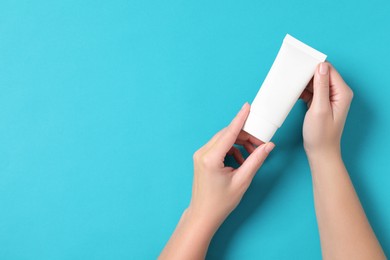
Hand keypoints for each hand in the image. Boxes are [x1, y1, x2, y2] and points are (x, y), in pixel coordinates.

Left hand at [187, 103, 274, 230]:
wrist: (203, 214)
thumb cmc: (221, 202)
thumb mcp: (242, 181)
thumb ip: (255, 161)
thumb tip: (267, 146)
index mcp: (211, 159)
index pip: (228, 133)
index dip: (240, 119)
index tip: (247, 107)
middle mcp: (203, 153)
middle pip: (226, 134)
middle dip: (244, 135)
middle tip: (260, 142)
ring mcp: (200, 155)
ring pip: (223, 139)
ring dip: (239, 143)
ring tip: (252, 154)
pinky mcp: (201, 158)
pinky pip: (219, 146)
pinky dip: (232, 149)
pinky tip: (241, 160)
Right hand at [300, 62, 353, 157]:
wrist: (320, 151)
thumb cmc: (321, 134)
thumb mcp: (319, 108)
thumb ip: (321, 86)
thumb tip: (321, 66)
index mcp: (342, 92)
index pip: (328, 70)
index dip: (314, 66)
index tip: (300, 65)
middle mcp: (338, 93)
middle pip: (322, 74)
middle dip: (307, 74)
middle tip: (293, 75)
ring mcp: (330, 98)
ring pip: (315, 82)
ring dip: (304, 83)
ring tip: (291, 84)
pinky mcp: (321, 103)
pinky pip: (312, 91)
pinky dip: (303, 91)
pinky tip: (294, 93)